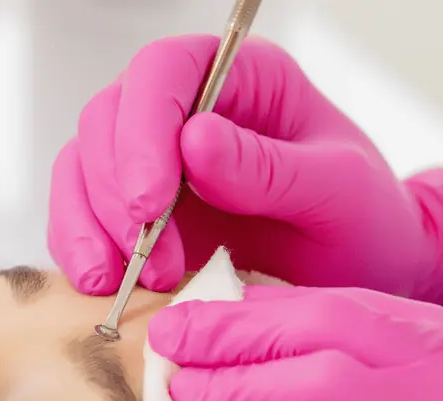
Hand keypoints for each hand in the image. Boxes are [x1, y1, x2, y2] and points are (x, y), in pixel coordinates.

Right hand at [48, 35, 442, 322]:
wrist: (361, 277)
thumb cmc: (363, 221)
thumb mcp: (337, 192)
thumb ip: (269, 169)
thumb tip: (194, 140)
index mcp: (240, 80)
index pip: (165, 71)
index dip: (143, 130)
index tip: (150, 205)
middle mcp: (184, 111)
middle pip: (107, 121)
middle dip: (114, 194)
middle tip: (151, 261)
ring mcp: (150, 163)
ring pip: (80, 169)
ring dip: (91, 228)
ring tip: (129, 284)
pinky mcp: (130, 215)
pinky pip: (79, 219)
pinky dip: (81, 252)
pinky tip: (107, 287)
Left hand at [148, 287, 442, 400]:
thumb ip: (411, 392)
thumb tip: (298, 369)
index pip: (361, 307)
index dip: (276, 308)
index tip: (219, 312)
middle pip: (327, 331)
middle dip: (236, 329)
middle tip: (174, 336)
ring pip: (314, 387)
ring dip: (234, 385)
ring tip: (181, 389)